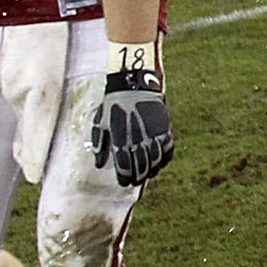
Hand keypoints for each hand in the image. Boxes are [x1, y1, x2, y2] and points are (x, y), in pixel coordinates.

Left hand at [91, 58, 174, 186]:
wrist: (134, 84)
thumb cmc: (113, 103)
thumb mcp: (101, 122)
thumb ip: (100, 143)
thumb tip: (98, 163)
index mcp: (120, 138)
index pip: (124, 165)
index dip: (125, 177)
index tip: (124, 182)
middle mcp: (137, 138)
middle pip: (141, 166)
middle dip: (137, 177)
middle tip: (135, 182)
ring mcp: (152, 133)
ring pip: (155, 160)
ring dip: (151, 170)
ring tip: (147, 175)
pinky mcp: (164, 127)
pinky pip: (167, 148)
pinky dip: (165, 158)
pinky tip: (160, 163)